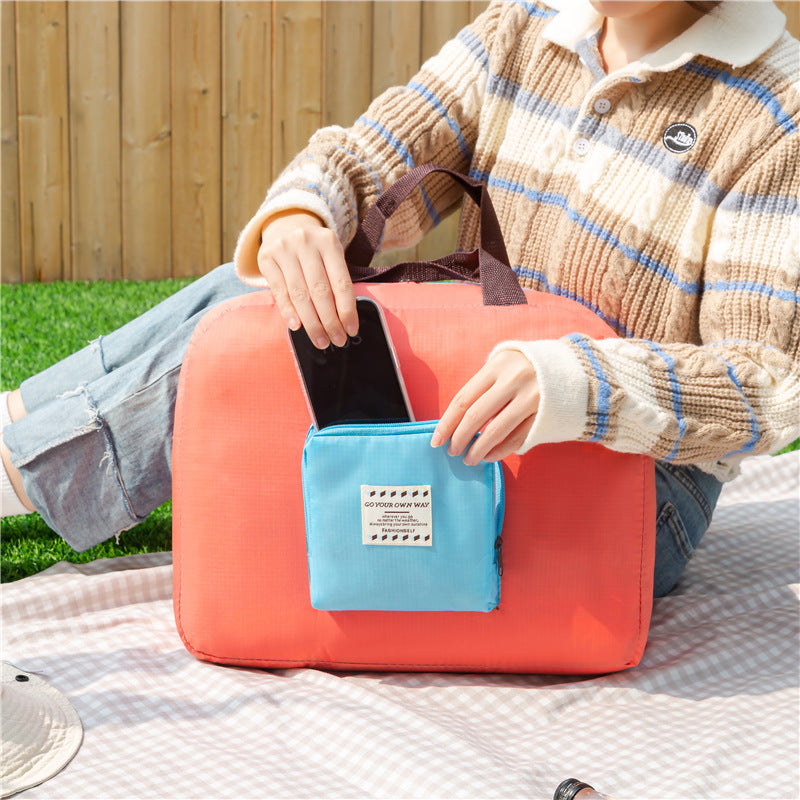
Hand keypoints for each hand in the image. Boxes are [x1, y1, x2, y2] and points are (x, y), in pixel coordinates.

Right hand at [258, 210, 356, 347]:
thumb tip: (344, 320)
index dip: (347, 310)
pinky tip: (296, 326)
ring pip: (299, 294)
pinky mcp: (267, 258)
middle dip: (330, 321)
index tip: (351, 330)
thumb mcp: (330, 255)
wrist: (286, 225)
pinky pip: (279, 291)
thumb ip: (336, 280)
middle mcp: (306, 242)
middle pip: (320, 290)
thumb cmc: (315, 251)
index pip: (341, 282)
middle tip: (337, 340)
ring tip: (320, 340)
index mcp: (329, 242)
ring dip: (311, 322)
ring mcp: (284, 249)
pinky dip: (288, 311)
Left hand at [431, 350, 538, 464]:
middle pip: (476, 416)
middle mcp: (514, 380)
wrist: (575, 369)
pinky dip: (500, 450)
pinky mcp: (545, 415)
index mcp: (497, 366)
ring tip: (469, 459)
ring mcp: (532, 398)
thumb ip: (482, 388)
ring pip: (496, 431)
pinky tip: (489, 457)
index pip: (463, 399)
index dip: (447, 423)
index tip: (436, 440)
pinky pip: (517, 438)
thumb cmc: (527, 369)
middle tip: (452, 451)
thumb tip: (454, 423)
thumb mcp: (504, 367)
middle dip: (460, 438)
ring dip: (478, 449)